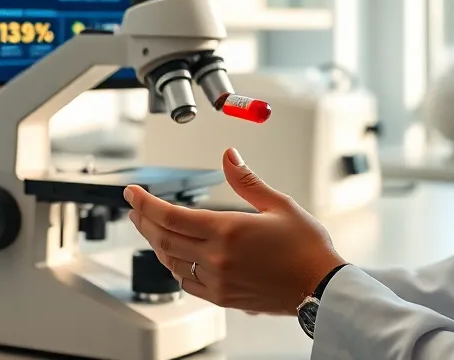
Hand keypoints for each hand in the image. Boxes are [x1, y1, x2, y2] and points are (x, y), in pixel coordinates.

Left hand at [124, 148, 346, 314]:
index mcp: (228, 231)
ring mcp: (218, 280)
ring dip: (156, 242)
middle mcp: (217, 258)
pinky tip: (176, 256)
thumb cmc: (307, 248)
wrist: (321, 287)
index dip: (145, 203)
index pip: (171, 216)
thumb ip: (247, 181)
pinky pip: (187, 282)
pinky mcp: (223, 297)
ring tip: (150, 228)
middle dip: (143, 220)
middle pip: (164, 238)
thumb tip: (229, 157)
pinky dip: (175, 266)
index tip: (132, 193)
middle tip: (135, 207)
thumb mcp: (279, 204)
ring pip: (171, 261)